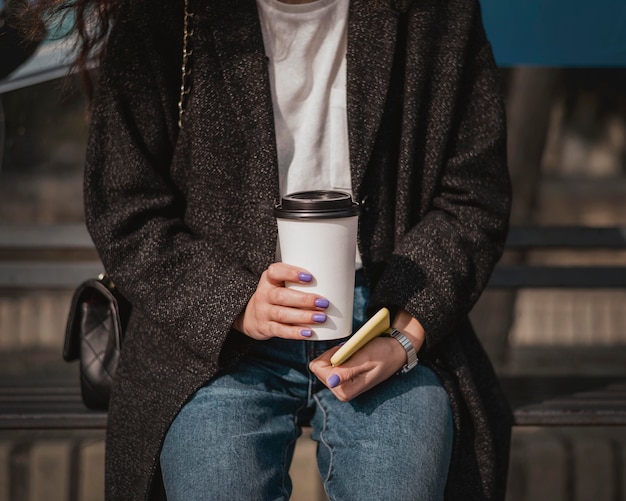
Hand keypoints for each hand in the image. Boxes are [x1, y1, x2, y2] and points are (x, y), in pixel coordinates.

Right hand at [234, 263, 328, 340]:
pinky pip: (280, 331)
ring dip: (303, 316)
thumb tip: (336, 281)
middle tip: (324, 302)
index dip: (291, 273)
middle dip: (304, 300)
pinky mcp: (266, 327)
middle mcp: (264, 294)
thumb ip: (299, 281)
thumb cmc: (276, 295)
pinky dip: (295, 333)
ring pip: (282, 314)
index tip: (309, 277)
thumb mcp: (280, 283)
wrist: (250, 315)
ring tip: (321, 317)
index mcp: (269, 279)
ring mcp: (263, 312)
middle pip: (282, 296)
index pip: (275, 272)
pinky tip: (309, 333)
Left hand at [309, 309, 424, 400]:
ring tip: (354, 353)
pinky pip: (329, 365)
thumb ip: (347, 371)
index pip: (319, 369)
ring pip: (323, 366)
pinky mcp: (342, 380)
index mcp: (345, 390)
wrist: (395, 353)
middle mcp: (340, 392)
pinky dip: (338, 356)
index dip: (329, 355)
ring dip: (336, 355)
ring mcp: (340, 387)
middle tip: (351, 351)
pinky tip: (352, 355)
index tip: (345, 350)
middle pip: (318, 368)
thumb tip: (331, 382)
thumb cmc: (382, 354)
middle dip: (332, 355)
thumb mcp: (366, 359)